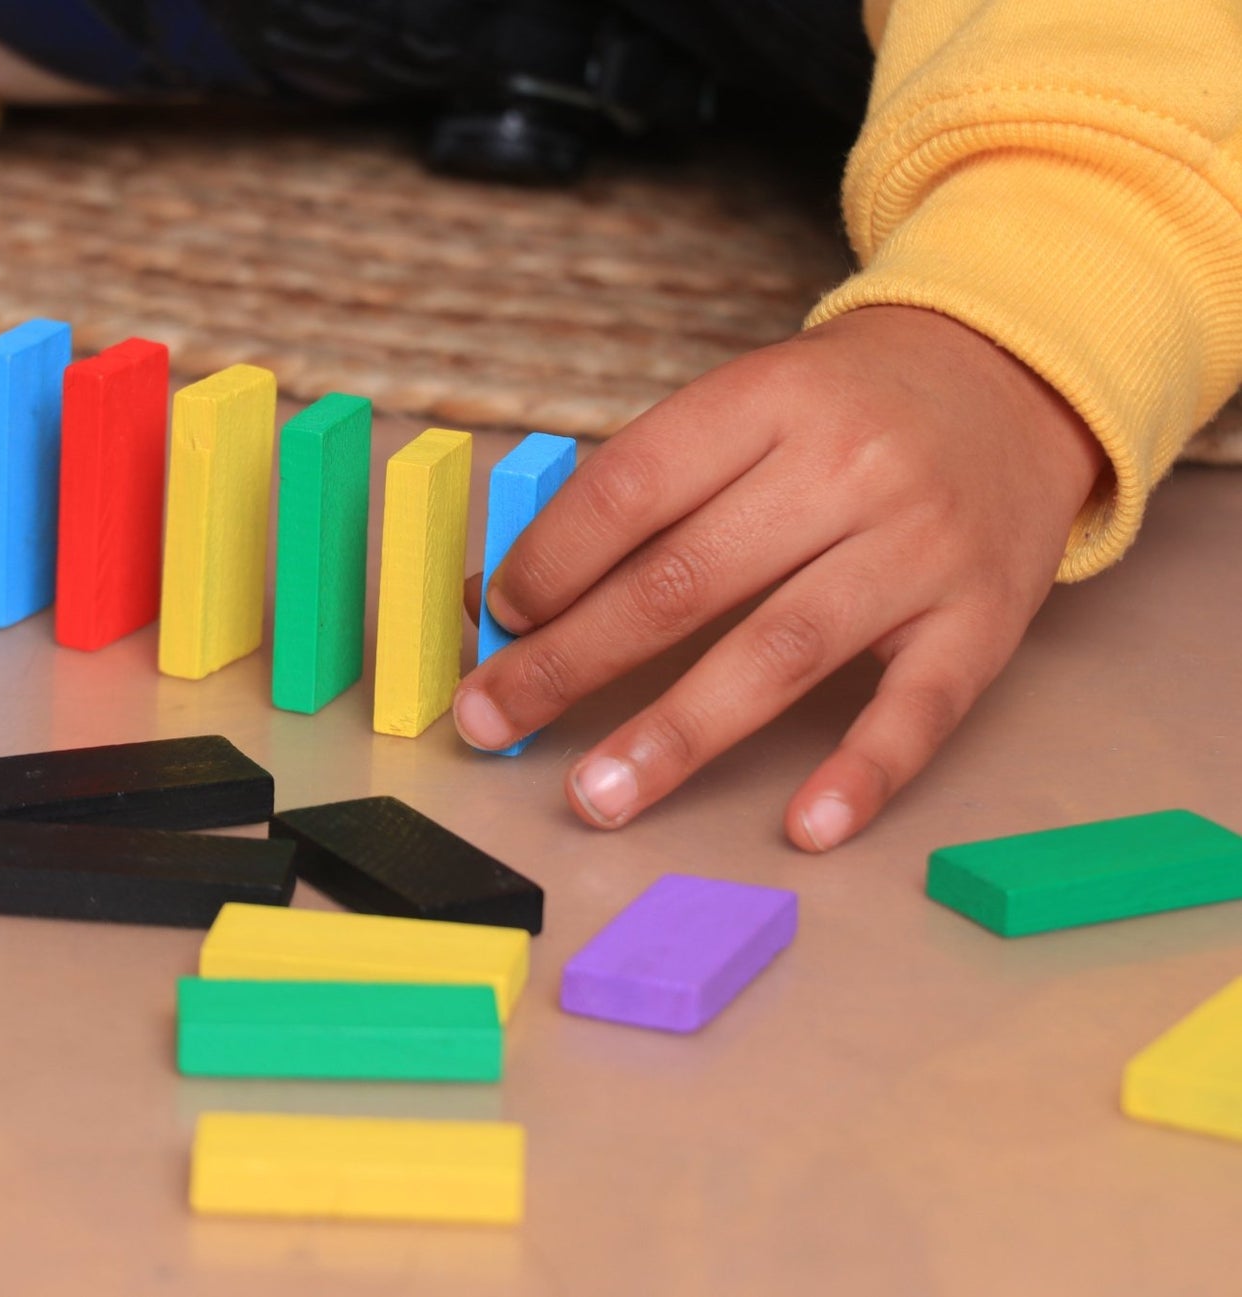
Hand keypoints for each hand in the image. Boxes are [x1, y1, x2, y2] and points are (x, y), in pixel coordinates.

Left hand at [454, 305, 1107, 850]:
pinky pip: (918, 709)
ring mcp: (919, 547)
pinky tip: (804, 827)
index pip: (632, 488)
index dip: (551, 562)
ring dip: (675, 734)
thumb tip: (502, 600)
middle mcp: (846, 469)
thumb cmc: (840, 415)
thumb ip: (633, 498)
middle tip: (490, 722)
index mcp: (767, 399)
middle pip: (684, 580)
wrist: (1011, 383)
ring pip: (779, 651)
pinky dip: (861, 773)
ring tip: (594, 793)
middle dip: (571, 662)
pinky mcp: (983, 620)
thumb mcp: (741, 411)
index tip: (498, 623)